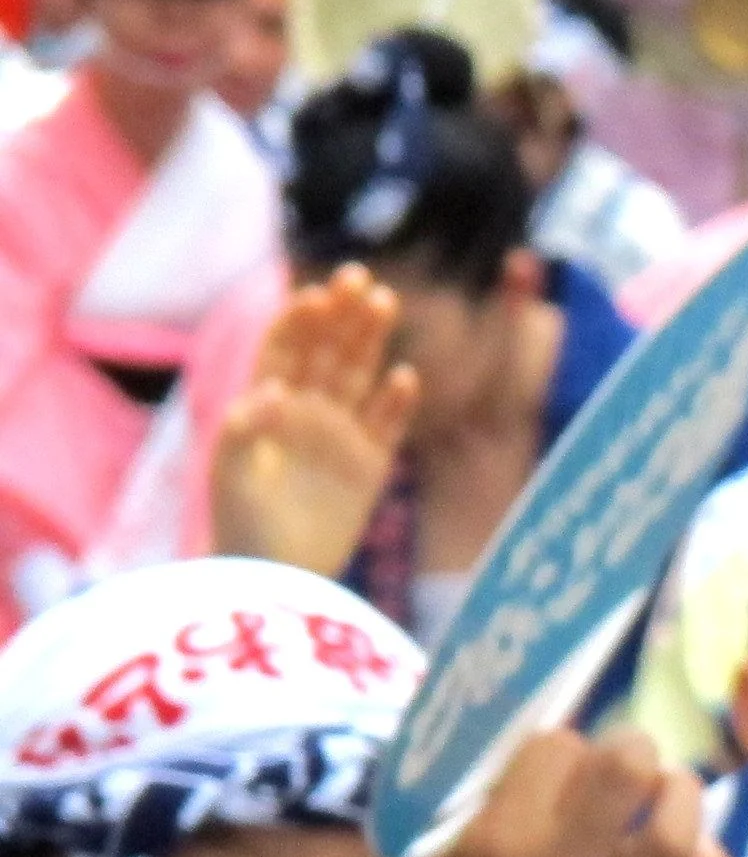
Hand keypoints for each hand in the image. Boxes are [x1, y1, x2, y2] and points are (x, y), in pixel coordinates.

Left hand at [208, 266, 419, 578]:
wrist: (274, 578)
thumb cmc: (242, 526)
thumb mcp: (232, 475)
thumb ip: (248, 431)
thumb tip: (274, 390)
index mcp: (265, 406)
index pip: (283, 350)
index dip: (298, 321)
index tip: (315, 295)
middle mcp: (304, 414)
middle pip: (326, 352)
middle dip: (341, 315)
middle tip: (360, 278)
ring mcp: (338, 439)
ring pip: (359, 377)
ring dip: (371, 341)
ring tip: (385, 302)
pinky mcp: (369, 469)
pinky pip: (388, 426)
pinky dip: (397, 402)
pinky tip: (405, 377)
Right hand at [364, 732, 732, 856]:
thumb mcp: (428, 848)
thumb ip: (481, 793)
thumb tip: (555, 732)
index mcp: (490, 841)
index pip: (555, 746)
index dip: (566, 745)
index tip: (565, 765)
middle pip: (621, 769)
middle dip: (634, 747)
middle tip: (631, 760)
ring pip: (672, 834)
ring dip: (682, 795)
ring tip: (672, 792)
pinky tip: (699, 855)